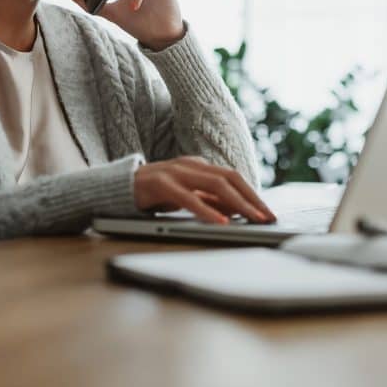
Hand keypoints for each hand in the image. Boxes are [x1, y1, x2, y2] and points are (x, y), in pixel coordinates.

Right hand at [133, 156, 276, 224]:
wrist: (118, 187)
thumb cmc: (156, 194)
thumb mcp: (187, 197)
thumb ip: (208, 201)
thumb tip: (237, 212)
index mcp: (199, 166)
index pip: (233, 177)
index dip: (253, 194)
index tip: (268, 213)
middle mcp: (190, 165)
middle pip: (230, 178)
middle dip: (252, 198)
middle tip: (267, 217)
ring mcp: (175, 172)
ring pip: (214, 185)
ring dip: (238, 203)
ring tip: (252, 219)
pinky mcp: (160, 184)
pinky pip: (188, 198)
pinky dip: (207, 210)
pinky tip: (221, 221)